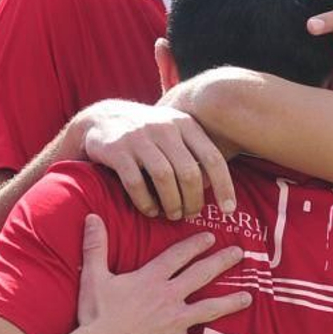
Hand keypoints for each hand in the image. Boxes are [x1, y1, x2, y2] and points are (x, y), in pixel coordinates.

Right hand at [76, 100, 234, 220]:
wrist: (103, 118)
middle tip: (191, 214)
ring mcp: (139, 137)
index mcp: (185, 124)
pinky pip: (135, 182)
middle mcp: (164, 127)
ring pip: (164, 177)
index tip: (229, 210)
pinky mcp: (116, 150)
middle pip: (189, 172)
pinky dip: (145, 202)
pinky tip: (150, 211)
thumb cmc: (149, 135)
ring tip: (173, 215)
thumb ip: (195, 154)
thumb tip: (215, 187)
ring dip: (171, 203)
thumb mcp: (175, 133)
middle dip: (194, 200)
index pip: (213, 158)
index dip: (224, 187)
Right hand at [76, 215, 249, 333]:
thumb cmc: (96, 314)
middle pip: (201, 275)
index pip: (178, 255)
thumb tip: (92, 217)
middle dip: (221, 262)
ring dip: (230, 302)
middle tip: (239, 254)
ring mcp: (175, 321)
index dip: (195, 244)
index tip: (211, 237)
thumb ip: (96, 245)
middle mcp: (169, 296)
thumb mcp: (94, 276)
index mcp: (151, 278)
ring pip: (210, 308)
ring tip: (248, 297)